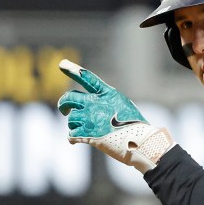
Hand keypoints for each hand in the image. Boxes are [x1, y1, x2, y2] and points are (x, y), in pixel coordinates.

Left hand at [56, 60, 173, 171]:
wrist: (141, 140)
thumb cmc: (135, 125)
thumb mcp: (122, 105)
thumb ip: (105, 102)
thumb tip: (87, 107)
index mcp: (107, 94)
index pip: (87, 78)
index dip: (73, 70)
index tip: (62, 64)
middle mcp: (96, 103)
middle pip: (69, 98)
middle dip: (64, 104)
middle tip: (64, 110)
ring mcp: (90, 118)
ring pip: (71, 119)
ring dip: (74, 126)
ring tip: (84, 130)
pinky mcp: (88, 134)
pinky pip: (71, 135)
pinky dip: (73, 138)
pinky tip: (76, 141)